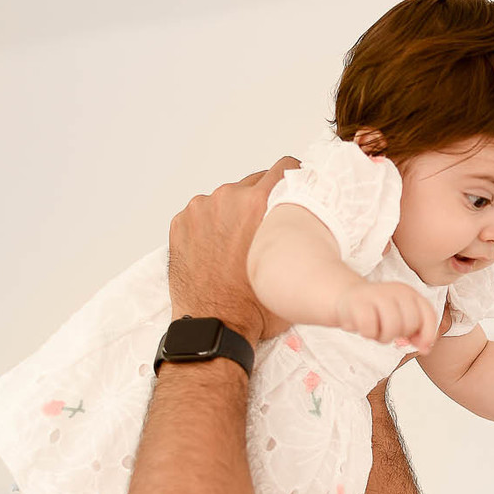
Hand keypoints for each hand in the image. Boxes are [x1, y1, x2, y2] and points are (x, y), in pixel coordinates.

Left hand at [168, 157, 301, 344]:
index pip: (285, 167)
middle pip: (254, 183)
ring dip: (234, 213)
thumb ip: (299, 236)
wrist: (214, 327)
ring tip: (237, 245)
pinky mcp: (181, 222)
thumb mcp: (293, 266)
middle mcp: (228, 198)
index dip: (294, 177)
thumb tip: (312, 224)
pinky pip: (202, 213)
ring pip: (226, 198)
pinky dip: (210, 226)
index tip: (294, 188)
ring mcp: (200, 209)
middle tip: (264, 229)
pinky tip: (216, 250)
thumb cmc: (254, 306)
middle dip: (262, 201)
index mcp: (260, 204)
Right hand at [334, 280, 438, 351]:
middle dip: (400, 335)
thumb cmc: (376, 312)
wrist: (346, 299)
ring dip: (383, 337)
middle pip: (410, 324)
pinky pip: (370, 328)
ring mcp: (377, 294)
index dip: (428, 334)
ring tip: (376, 330)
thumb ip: (417, 333)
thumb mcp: (401, 319)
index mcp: (410, 293)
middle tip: (387, 331)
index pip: (429, 315)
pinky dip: (367, 334)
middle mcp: (396, 290)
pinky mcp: (358, 302)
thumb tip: (425, 349)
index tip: (421, 347)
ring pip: (392, 327)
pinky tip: (363, 327)